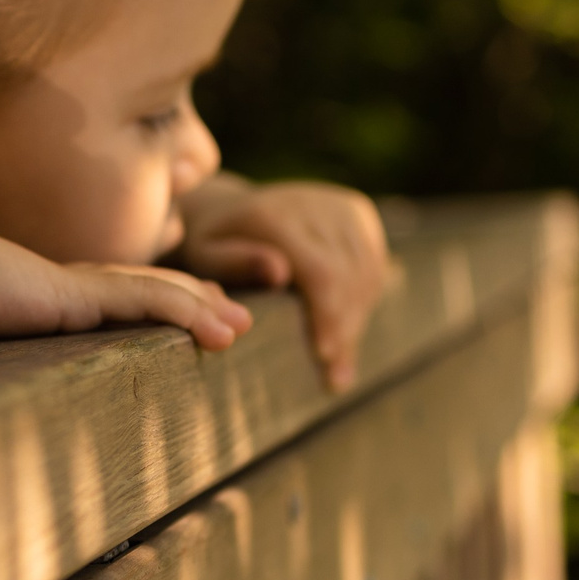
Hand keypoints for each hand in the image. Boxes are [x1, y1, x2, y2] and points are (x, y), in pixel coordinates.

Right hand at [0, 214, 253, 350]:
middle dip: (188, 299)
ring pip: (153, 292)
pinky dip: (189, 312)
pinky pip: (146, 300)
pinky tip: (221, 329)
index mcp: (27, 296)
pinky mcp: (72, 294)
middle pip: (138, 287)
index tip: (172, 317)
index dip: (141, 303)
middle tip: (231, 314)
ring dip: (203, 307)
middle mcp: (54, 284)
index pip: (98, 298)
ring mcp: (66, 285)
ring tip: (242, 325)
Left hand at [178, 176, 389, 390]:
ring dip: (357, 320)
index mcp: (276, 215)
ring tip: (340, 362)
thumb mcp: (205, 256)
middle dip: (344, 329)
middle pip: (348, 276)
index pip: (321, 273)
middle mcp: (315, 203)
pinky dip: (365, 300)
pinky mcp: (357, 212)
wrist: (230, 208)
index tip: (323, 358)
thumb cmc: (211, 245)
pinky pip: (374, 264)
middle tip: (335, 376)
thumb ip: (234, 264)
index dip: (328, 319)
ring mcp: (340, 205)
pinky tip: (347, 330)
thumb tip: (278, 271)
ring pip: (367, 272)